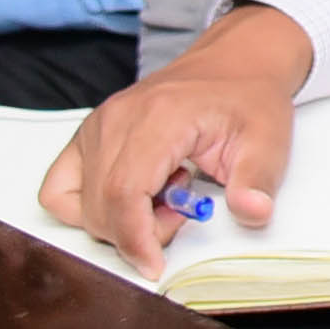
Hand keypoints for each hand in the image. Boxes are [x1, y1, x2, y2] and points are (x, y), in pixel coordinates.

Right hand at [41, 4, 312, 276]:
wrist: (235, 63)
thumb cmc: (247, 97)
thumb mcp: (268, 140)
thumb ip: (258, 181)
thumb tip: (252, 213)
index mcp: (158, 116)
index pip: (122, 192)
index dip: (135, 238)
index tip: (154, 265)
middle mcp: (117, 118)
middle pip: (99, 204)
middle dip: (137, 232)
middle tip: (183, 213)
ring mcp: (98, 125)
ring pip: (79, 202)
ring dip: (118, 220)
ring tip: (164, 198)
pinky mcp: (90, 135)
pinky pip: (61, 188)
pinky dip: (91, 207)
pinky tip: (135, 195)